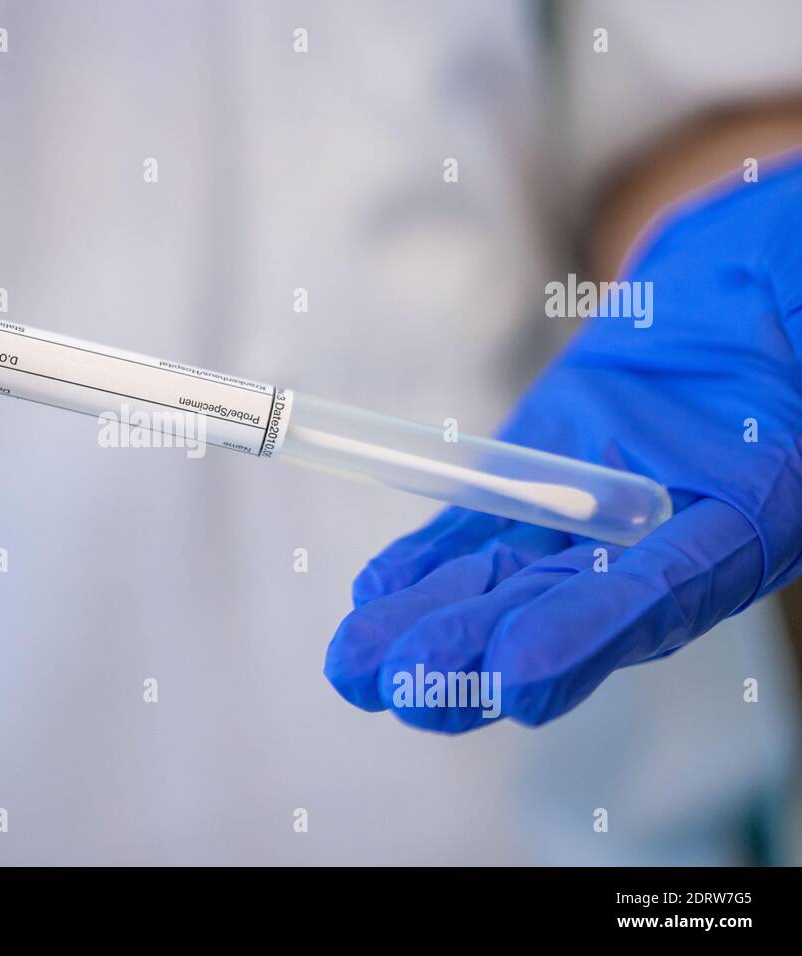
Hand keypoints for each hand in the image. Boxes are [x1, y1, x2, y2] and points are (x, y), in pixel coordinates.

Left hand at [324, 156, 801, 731]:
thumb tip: (766, 391)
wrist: (737, 294)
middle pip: (558, 613)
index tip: (516, 678)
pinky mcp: (531, 488)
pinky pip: (473, 534)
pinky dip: (422, 565)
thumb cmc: (787, 294)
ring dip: (427, 625)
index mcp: (748, 519)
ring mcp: (586, 522)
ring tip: (356, 666)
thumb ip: (779, 371)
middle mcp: (658, 546)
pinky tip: (373, 594)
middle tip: (407, 688)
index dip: (586, 636)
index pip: (660, 595)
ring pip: (502, 584)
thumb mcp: (799, 311)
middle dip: (477, 652)